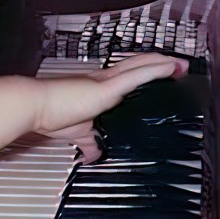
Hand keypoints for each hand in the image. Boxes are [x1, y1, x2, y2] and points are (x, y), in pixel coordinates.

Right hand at [34, 53, 187, 158]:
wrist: (36, 106)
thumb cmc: (51, 114)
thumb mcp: (77, 133)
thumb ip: (88, 143)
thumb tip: (92, 155)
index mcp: (97, 87)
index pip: (127, 75)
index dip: (145, 71)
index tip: (161, 75)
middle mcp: (103, 78)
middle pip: (138, 64)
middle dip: (161, 63)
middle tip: (179, 66)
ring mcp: (106, 80)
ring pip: (142, 64)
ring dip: (165, 63)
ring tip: (182, 65)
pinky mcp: (107, 86)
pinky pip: (138, 75)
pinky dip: (157, 70)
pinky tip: (171, 68)